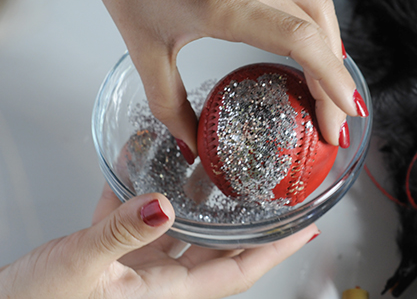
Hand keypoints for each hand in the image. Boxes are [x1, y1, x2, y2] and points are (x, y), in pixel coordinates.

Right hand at [0, 184, 318, 298]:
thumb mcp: (80, 265)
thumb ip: (121, 231)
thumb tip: (161, 204)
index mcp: (165, 292)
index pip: (237, 272)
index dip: (275, 253)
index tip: (305, 232)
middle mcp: (160, 280)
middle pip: (218, 249)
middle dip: (246, 223)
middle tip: (269, 194)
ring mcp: (137, 266)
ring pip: (184, 231)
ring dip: (200, 202)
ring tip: (219, 171)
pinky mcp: (114, 252)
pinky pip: (141, 218)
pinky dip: (146, 191)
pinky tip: (145, 161)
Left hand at [88, 0, 367, 156]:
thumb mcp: (144, 51)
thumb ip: (169, 106)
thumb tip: (192, 145)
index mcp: (223, 4)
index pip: (298, 40)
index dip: (332, 78)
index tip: (346, 112)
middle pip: (319, 31)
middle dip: (335, 83)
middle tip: (333, 123)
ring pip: (321, 8)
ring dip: (332, 53)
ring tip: (329, 93)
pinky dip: (320, 27)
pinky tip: (316, 51)